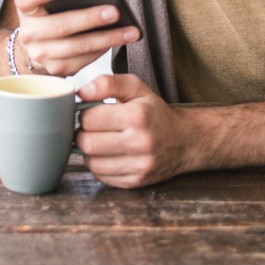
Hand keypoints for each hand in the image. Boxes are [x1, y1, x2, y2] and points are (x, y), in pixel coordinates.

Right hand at [12, 0, 140, 76]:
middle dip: (89, 18)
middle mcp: (29, 33)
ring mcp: (41, 54)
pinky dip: (104, 49)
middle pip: (59, 26)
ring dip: (107, 38)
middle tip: (114, 11)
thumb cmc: (54, 12)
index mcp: (26, 9)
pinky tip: (121, 40)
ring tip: (130, 30)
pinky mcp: (57, 69)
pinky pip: (85, 60)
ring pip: (77, 46)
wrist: (41, 45)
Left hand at [74, 73, 191, 187]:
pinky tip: (108, 155)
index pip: (89, 119)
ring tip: (99, 141)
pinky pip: (102, 177)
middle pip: (87, 143)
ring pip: (92, 163)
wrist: (183, 140)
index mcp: (137, 116)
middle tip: (90, 130)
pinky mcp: (137, 181)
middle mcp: (141, 143)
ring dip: (89, 152)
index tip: (90, 113)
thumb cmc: (153, 112)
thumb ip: (106, 83)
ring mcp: (140, 165)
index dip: (84, 115)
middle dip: (82, 135)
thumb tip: (82, 92)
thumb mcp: (135, 87)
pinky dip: (99, 166)